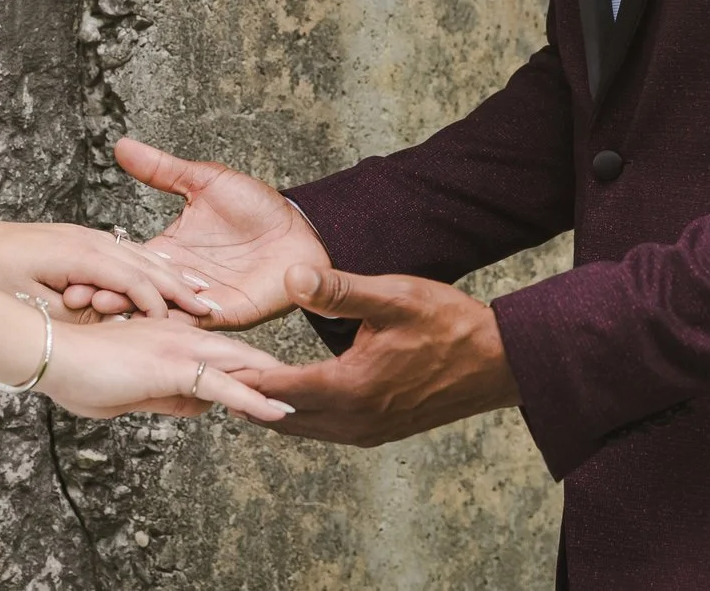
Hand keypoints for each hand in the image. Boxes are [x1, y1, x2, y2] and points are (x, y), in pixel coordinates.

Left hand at [0, 218, 215, 320]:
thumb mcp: (40, 307)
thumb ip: (84, 318)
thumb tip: (115, 331)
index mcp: (84, 256)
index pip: (138, 281)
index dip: (165, 306)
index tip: (190, 328)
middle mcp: (90, 240)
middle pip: (147, 263)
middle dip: (180, 286)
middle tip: (211, 308)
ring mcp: (84, 237)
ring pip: (138, 254)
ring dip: (168, 273)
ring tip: (196, 292)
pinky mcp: (76, 240)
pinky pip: (123, 252)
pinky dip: (147, 266)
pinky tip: (157, 278)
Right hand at [38, 309, 295, 424]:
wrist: (48, 353)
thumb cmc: (76, 371)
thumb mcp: (128, 393)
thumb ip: (166, 396)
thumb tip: (202, 408)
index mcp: (168, 336)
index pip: (221, 354)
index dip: (249, 371)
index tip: (274, 388)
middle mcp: (180, 335)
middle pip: (241, 354)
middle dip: (274, 375)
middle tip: (305, 393)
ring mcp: (179, 346)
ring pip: (241, 365)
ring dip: (274, 387)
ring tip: (306, 403)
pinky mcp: (174, 364)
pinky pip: (225, 385)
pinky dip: (255, 400)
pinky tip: (279, 413)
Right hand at [88, 138, 330, 328]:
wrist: (301, 226)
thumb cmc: (255, 205)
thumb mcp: (203, 181)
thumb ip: (161, 170)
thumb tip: (120, 145)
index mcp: (168, 251)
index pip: (126, 263)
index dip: (100, 267)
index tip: (70, 270)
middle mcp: (180, 280)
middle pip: (135, 293)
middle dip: (106, 294)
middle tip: (78, 294)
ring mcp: (202, 301)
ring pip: (160, 313)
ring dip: (135, 313)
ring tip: (108, 308)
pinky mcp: (230, 314)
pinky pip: (199, 326)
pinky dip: (177, 325)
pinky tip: (156, 321)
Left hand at [225, 264, 519, 445]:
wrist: (501, 362)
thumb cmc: (449, 324)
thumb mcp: (394, 297)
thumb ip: (339, 290)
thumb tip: (292, 277)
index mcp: (351, 389)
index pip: (278, 390)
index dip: (241, 375)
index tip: (208, 363)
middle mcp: (356, 421)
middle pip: (282, 418)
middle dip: (248, 396)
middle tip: (211, 374)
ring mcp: (369, 431)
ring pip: (303, 429)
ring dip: (272, 408)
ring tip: (240, 384)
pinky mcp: (381, 431)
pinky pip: (326, 431)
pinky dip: (299, 416)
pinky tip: (289, 398)